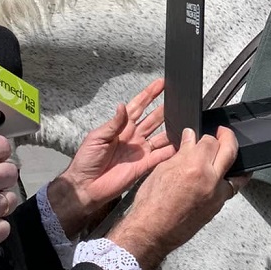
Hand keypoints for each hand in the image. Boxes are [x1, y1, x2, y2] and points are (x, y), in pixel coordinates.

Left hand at [47, 79, 171, 237]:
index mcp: (121, 127)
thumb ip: (114, 124)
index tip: (161, 83)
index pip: (138, 106)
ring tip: (185, 121)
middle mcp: (133, 137)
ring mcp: (140, 151)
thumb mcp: (97, 137)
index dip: (149, 95)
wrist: (85, 186)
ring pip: (160, 137)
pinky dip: (171, 151)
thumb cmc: (86, 160)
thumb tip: (122, 106)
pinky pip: (160, 156)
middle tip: (179, 100)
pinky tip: (182, 144)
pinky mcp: (143, 166)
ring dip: (171, 129)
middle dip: (165, 109)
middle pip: (153, 119)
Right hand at [109, 127, 241, 269]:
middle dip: (228, 137)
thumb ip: (182, 152)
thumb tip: (190, 138)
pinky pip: (230, 190)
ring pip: (237, 173)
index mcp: (195, 167)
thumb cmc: (151, 204)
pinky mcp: (217, 208)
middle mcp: (210, 180)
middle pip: (230, 150)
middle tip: (224, 133)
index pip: (210, 141)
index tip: (199, 135)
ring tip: (228, 154)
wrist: (151, 231)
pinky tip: (222, 176)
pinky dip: (228, 180)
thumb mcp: (163, 170)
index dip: (204, 135)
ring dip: (233, 161)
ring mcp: (216, 196)